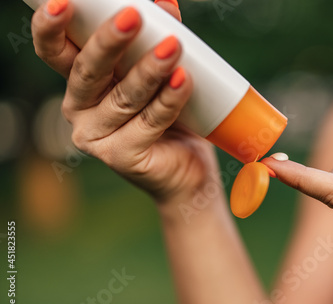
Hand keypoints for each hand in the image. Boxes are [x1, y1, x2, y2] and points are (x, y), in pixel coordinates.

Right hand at [32, 1, 219, 203]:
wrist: (188, 165)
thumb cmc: (170, 114)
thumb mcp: (159, 71)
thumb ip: (157, 38)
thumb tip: (166, 5)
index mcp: (82, 81)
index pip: (56, 51)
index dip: (51, 28)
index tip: (62, 3)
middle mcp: (80, 108)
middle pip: (88, 71)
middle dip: (109, 42)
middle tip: (132, 16)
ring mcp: (97, 136)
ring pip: (123, 97)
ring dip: (149, 70)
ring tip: (173, 48)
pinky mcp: (121, 157)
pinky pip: (148, 123)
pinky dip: (168, 100)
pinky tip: (184, 81)